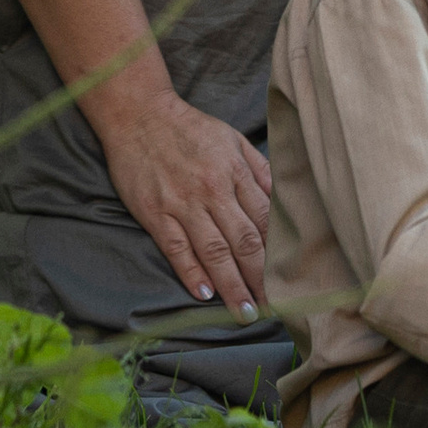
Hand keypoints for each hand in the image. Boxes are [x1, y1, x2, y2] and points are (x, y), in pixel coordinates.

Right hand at [96, 86, 272, 315]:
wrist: (139, 114)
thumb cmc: (190, 128)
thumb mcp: (232, 139)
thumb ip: (259, 170)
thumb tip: (284, 199)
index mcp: (234, 171)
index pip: (264, 220)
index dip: (278, 252)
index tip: (289, 278)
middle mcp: (211, 190)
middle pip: (243, 242)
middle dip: (260, 279)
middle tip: (273, 309)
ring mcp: (181, 203)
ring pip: (213, 252)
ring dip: (231, 286)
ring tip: (244, 313)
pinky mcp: (155, 213)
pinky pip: (176, 249)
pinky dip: (190, 273)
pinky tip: (203, 295)